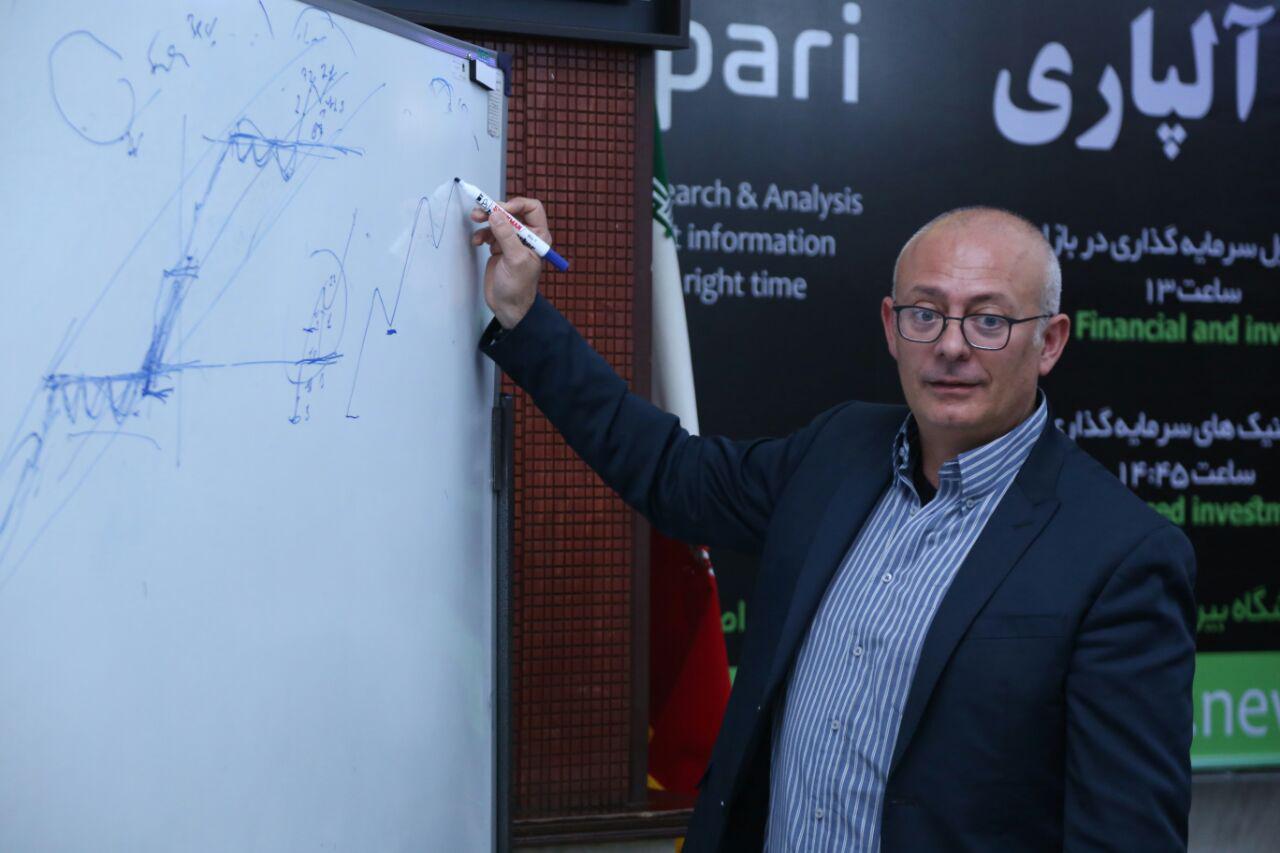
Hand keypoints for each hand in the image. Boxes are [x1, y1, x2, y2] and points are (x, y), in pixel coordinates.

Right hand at [470, 197, 552, 328]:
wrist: (507, 306)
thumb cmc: (518, 286)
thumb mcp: (515, 259)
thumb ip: (506, 235)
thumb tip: (495, 214)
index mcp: (538, 236)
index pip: (532, 208)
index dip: (517, 204)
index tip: (502, 209)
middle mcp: (526, 235)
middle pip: (511, 211)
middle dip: (495, 209)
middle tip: (480, 211)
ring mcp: (511, 240)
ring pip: (497, 220)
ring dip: (485, 219)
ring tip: (475, 219)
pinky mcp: (498, 247)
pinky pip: (489, 232)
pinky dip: (481, 233)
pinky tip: (477, 241)